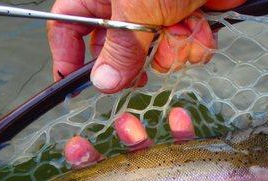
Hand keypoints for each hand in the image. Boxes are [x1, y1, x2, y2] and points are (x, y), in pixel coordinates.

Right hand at [47, 0, 245, 92]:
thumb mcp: (138, 9)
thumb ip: (121, 48)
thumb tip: (102, 82)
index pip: (68, 25)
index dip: (68, 55)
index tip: (76, 84)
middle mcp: (126, 8)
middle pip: (116, 51)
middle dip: (136, 62)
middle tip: (143, 72)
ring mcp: (156, 17)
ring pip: (154, 56)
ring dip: (172, 51)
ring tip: (183, 29)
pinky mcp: (183, 24)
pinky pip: (181, 51)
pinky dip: (193, 44)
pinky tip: (200, 25)